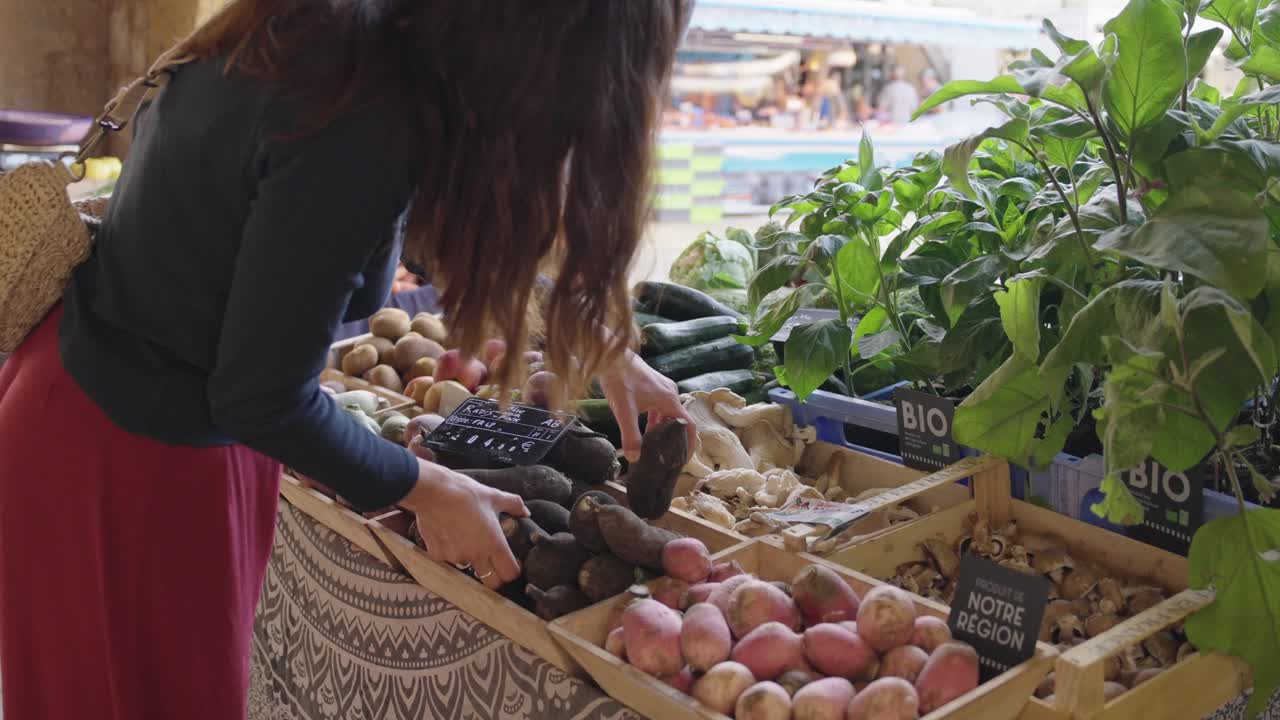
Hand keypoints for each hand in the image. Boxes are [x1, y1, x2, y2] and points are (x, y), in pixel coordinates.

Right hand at [400, 460, 526, 589]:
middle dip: (495, 577)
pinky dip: (449, 552)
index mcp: (494, 543)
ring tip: (466, 540)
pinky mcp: (437, 555)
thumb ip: (514, 505)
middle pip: (492, 583)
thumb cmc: (466, 493)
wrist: (433, 491)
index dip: (513, 571)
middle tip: (493, 563)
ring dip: (470, 561)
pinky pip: (447, 560)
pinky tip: (448, 535)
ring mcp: (455, 557)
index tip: (512, 562)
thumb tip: (526, 512)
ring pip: (467, 569)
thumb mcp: (494, 496)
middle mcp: (476, 555)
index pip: (510, 574)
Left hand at [598, 350, 696, 461]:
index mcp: (669, 399)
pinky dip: (656, 419)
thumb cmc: (619, 379)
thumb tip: (634, 458)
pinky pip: (660, 406)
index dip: (689, 444)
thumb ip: (630, 435)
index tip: (684, 459)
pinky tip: (645, 428)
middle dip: (675, 439)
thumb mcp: (624, 411)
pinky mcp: (652, 385)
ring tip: (656, 446)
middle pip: (679, 420)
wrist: (610, 355)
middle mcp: (670, 393)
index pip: (688, 425)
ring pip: (668, 413)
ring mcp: (662, 388)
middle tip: (668, 456)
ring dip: (663, 429)